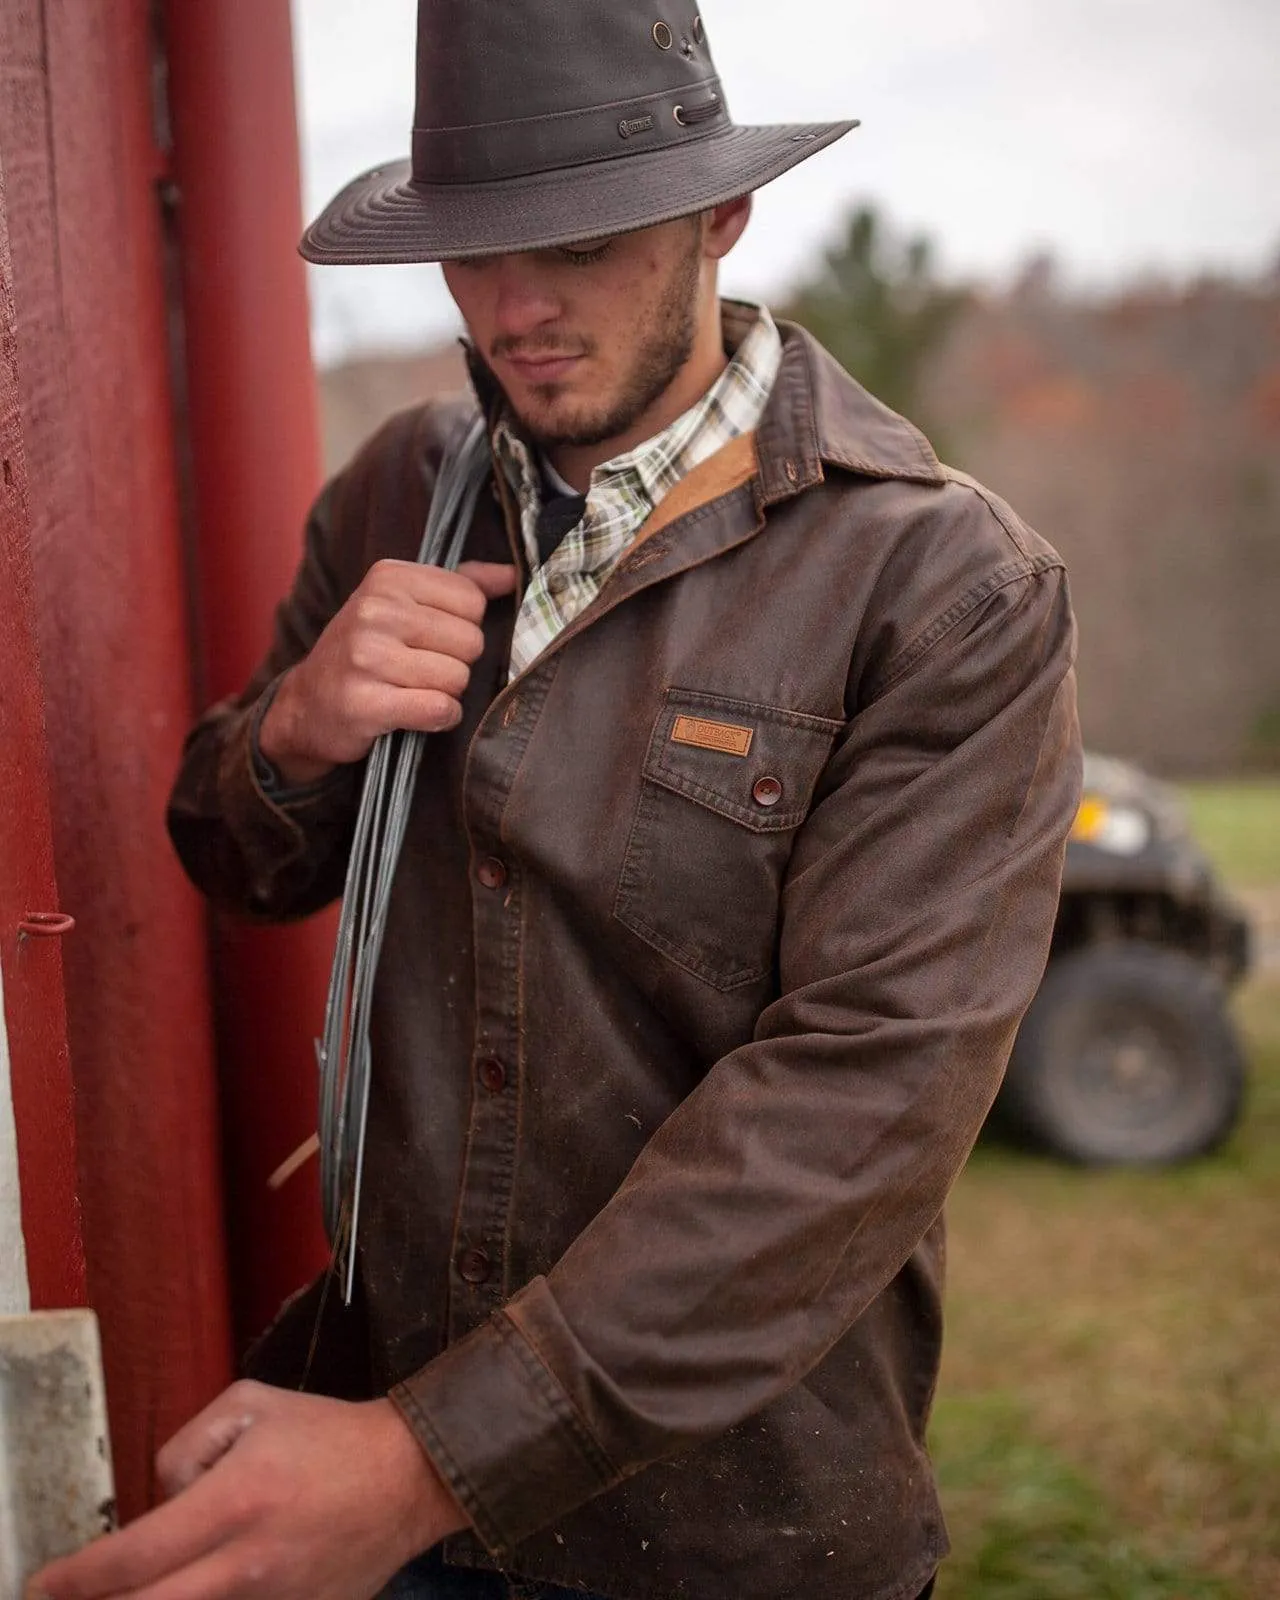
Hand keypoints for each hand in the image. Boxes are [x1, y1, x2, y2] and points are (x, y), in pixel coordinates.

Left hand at [26, 1382, 467, 1599]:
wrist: (409, 1477)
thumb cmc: (327, 1434)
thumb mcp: (250, 1406)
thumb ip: (186, 1449)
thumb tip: (158, 1503)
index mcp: (235, 1500)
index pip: (133, 1556)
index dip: (76, 1579)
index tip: (44, 1585)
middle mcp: (249, 1563)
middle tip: (70, 1599)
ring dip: (163, 1595)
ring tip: (154, 1574)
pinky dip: (209, 1598)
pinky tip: (208, 1578)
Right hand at [260, 559, 517, 784]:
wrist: (307, 704)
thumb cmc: (367, 650)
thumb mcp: (404, 604)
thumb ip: (461, 585)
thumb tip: (513, 575)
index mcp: (388, 577)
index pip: (472, 600)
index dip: (464, 627)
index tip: (432, 638)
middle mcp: (375, 610)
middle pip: (470, 641)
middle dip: (457, 663)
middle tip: (422, 669)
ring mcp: (366, 656)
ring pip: (458, 678)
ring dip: (447, 693)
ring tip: (414, 690)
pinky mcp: (365, 702)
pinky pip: (439, 709)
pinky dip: (439, 717)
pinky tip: (417, 713)